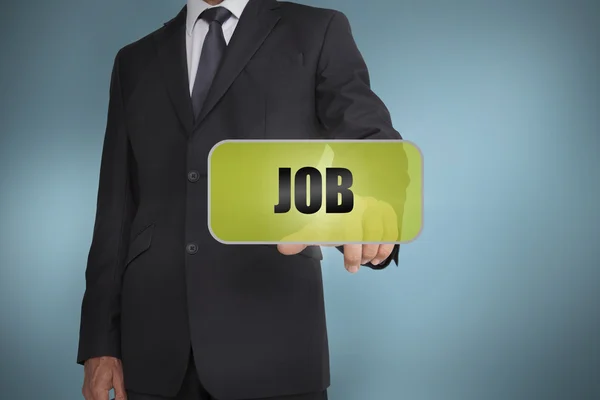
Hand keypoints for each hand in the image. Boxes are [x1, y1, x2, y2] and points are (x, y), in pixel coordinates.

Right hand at [82, 356, 125, 399]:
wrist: (98, 352)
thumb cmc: (108, 361)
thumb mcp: (118, 378)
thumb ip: (120, 394)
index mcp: (98, 391)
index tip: (117, 399)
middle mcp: (90, 393)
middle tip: (116, 398)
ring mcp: (86, 392)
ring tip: (111, 397)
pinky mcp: (85, 389)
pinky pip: (91, 398)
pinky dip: (98, 398)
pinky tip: (104, 395)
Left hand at [277, 196, 397, 272]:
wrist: (333, 193)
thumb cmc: (323, 212)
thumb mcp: (310, 224)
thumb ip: (299, 238)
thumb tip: (284, 249)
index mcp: (341, 209)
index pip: (352, 234)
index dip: (353, 255)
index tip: (350, 268)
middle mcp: (360, 204)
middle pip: (370, 233)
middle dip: (365, 253)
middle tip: (357, 265)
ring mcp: (373, 204)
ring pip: (383, 229)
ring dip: (379, 249)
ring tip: (371, 261)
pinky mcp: (382, 207)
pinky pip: (392, 225)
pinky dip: (389, 241)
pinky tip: (382, 254)